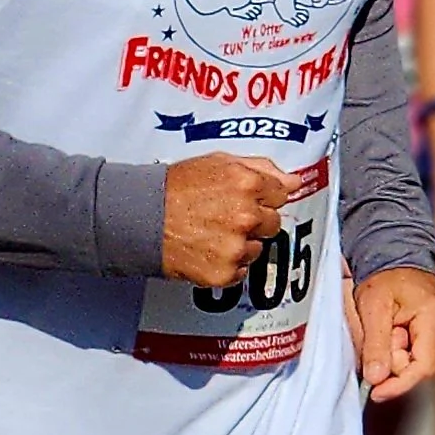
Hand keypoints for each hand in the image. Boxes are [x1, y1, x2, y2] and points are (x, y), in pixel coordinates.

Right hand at [160, 152, 289, 286]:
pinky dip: (227, 264)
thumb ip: (260, 168)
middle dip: (255, 220)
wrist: (141, 217)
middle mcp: (247, 216)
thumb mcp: (218, 162)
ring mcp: (237, 246)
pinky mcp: (225, 272)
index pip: (280, 194)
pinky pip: (241, 270)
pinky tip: (206, 249)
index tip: (245, 198)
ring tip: (211, 233)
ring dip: (241, 243)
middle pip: (272, 223)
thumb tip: (292, 181)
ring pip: (257, 249)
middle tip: (224, 216)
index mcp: (248, 184)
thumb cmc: (176, 187)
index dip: (262, 196)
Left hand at [348, 266, 434, 401]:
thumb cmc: (385, 279)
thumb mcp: (372, 307)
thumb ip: (374, 344)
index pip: (423, 366)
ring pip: (419, 364)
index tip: (376, 392)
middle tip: (381, 332)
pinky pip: (420, 357)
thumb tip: (376, 377)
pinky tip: (397, 332)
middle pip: (419, 367)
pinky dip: (403, 350)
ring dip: (397, 354)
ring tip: (390, 327)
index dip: (398, 384)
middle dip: (393, 359)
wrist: (398, 260)